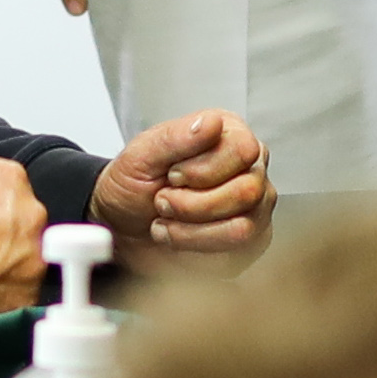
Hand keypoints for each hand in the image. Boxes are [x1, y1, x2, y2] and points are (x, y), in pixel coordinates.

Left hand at [94, 111, 273, 253]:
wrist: (122, 224)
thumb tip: (211, 123)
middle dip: (192, 204)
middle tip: (163, 201)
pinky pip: (237, 254)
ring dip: (191, 231)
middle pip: (246, 192)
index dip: (204, 170)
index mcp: (229, 135)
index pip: (243, 151)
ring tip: (167, 221)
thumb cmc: (133, 184)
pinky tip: (180, 237)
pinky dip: (197, 249)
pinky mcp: (249, 242)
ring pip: (242, 228)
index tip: (172, 176)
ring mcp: (255, 208)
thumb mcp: (142, 155)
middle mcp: (249, 169)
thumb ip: (177, 137)